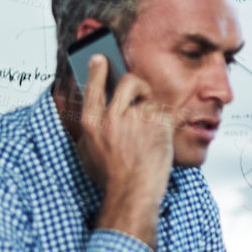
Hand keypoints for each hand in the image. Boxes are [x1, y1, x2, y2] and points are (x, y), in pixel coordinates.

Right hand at [73, 54, 171, 208]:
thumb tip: (91, 110)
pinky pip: (164, 112)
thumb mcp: (87, 152)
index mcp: (92, 122)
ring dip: (151, 111)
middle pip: (128, 82)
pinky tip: (159, 138)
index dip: (97, 70)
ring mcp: (136, 118)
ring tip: (149, 130)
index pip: (93, 86)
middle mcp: (113, 116)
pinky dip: (164, 123)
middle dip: (136, 84)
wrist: (133, 192)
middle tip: (140, 93)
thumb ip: (90, 129)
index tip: (100, 59)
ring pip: (149, 100)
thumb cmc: (111, 177)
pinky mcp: (157, 123)